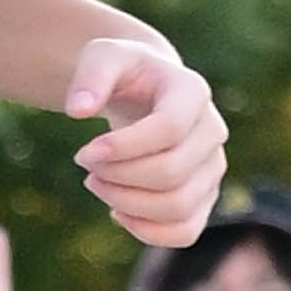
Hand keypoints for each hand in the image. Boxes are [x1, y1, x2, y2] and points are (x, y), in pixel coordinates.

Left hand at [62, 31, 224, 253]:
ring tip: (96, 184)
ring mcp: (212, 167)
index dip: (122, 148)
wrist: (146, 91)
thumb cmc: (123, 73)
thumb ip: (89, 77)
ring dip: (126, 204)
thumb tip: (77, 110)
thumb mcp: (103, 57)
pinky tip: (117, 211)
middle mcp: (212, 131)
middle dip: (117, 176)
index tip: (83, 153)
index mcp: (192, 91)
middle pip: (170, 173)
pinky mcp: (204, 197)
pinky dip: (146, 231)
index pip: (167, 130)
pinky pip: (184, 232)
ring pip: (177, 207)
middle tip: (85, 164)